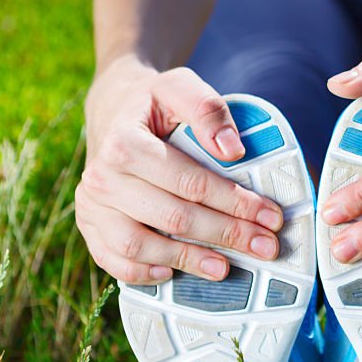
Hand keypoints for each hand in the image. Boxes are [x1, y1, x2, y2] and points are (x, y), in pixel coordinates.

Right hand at [76, 56, 283, 283]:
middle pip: (173, 217)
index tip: (272, 217)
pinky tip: (173, 274)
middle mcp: (102, 178)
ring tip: (225, 268)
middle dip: (226, 235)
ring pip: (140, 246)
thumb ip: (208, 110)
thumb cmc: (154, 103)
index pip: (191, 182)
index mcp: (124, 143)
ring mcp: (92, 206)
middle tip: (265, 247)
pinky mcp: (89, 226)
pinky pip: (113, 260)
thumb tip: (234, 150)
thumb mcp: (180, 87)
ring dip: (187, 261)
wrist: (111, 111)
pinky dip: (142, 273)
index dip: (235, 203)